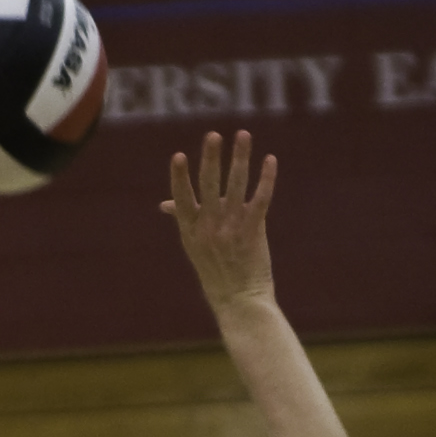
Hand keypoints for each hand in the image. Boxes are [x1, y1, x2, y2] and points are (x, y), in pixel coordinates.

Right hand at [163, 131, 277, 312]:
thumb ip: (185, 220)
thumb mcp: (193, 247)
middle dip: (211, 158)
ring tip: (242, 134)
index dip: (179, 177)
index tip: (178, 155)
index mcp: (191, 231)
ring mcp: (231, 229)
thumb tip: (166, 204)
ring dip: (240, 158)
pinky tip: (270, 160)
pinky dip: (266, 178)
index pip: (182, 199)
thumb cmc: (216, 272)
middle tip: (213, 135)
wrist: (239, 301)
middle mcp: (209, 228)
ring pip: (236, 185)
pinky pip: (260, 199)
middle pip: (209, 186)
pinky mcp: (253, 231)